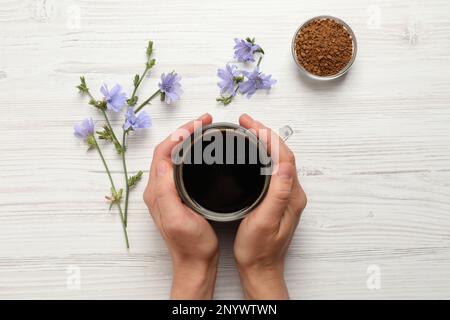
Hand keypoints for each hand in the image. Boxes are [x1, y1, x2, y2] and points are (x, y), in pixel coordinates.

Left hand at [143, 113, 218, 299]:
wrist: (196, 262)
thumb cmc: (190, 244)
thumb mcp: (177, 219)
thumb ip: (165, 192)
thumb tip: (162, 163)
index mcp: (157, 191)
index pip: (163, 152)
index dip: (179, 134)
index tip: (198, 124)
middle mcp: (159, 188)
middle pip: (167, 149)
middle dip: (185, 131)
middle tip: (205, 121)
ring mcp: (168, 191)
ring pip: (174, 155)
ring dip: (187, 138)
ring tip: (204, 128)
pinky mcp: (178, 194)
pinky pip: (181, 164)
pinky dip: (191, 151)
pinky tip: (202, 149)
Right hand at [234, 114, 306, 299]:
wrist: (260, 268)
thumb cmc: (259, 250)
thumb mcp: (265, 222)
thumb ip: (278, 194)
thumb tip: (286, 165)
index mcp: (291, 196)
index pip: (284, 156)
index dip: (268, 136)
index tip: (250, 124)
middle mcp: (292, 193)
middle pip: (282, 154)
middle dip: (265, 133)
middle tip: (245, 121)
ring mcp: (285, 196)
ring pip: (278, 159)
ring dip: (264, 141)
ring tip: (247, 129)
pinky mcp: (277, 199)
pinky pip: (273, 168)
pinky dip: (263, 154)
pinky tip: (252, 152)